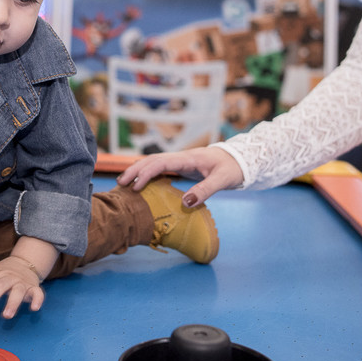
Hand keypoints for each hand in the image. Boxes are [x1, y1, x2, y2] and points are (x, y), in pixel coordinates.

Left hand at [0, 257, 44, 318]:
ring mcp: (23, 282)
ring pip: (19, 290)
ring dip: (12, 302)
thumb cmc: (4, 272)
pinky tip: (34, 308)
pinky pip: (38, 293)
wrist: (26, 262)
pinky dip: (38, 299)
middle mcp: (11, 277)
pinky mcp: (34, 287)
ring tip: (6, 315)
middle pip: (1, 285)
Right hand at [116, 147, 244, 206]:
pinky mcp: (183, 167)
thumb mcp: (222, 180)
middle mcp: (181, 157)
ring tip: (124, 183)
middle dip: (135, 170)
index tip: (136, 187)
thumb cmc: (233, 168)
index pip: (161, 162)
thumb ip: (205, 190)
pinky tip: (141, 182)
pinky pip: (161, 168)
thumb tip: (185, 202)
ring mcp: (181, 161)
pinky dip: (148, 173)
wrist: (241, 159)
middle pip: (152, 160)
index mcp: (188, 158)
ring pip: (154, 162)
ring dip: (139, 170)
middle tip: (120, 184)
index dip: (146, 173)